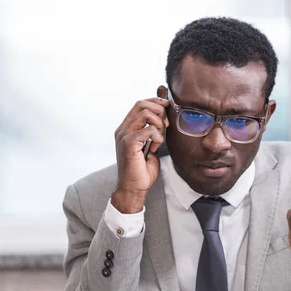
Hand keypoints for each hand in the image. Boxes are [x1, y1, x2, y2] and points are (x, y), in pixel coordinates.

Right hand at [112, 98, 169, 213]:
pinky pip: (149, 130)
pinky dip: (157, 137)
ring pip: (145, 113)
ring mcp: (124, 135)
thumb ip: (153, 132)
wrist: (133, 188)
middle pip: (141, 104)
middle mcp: (122, 129)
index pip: (139, 105)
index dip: (156, 103)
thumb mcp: (150, 146)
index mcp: (126, 128)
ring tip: (160, 138)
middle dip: (159, 110)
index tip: (167, 109)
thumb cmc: (142, 170)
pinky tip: (155, 148)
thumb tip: (164, 118)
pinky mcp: (128, 143)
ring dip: (159, 123)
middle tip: (166, 125)